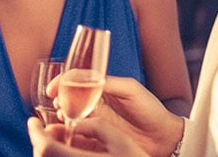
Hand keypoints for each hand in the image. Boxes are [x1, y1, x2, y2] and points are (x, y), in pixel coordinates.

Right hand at [47, 76, 183, 156]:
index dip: (61, 83)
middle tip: (60, 107)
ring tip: (64, 119)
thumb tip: (84, 78)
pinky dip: (69, 133)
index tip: (52, 90)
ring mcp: (96, 122)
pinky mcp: (98, 139)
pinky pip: (78, 135)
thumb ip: (108, 83)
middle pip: (68, 99)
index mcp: (102, 88)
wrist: (165, 137)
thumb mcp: (130, 89)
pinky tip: (69, 132)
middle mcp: (95, 104)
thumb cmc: (151, 109)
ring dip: (62, 117)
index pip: (75, 81)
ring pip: (70, 117)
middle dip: (59, 101)